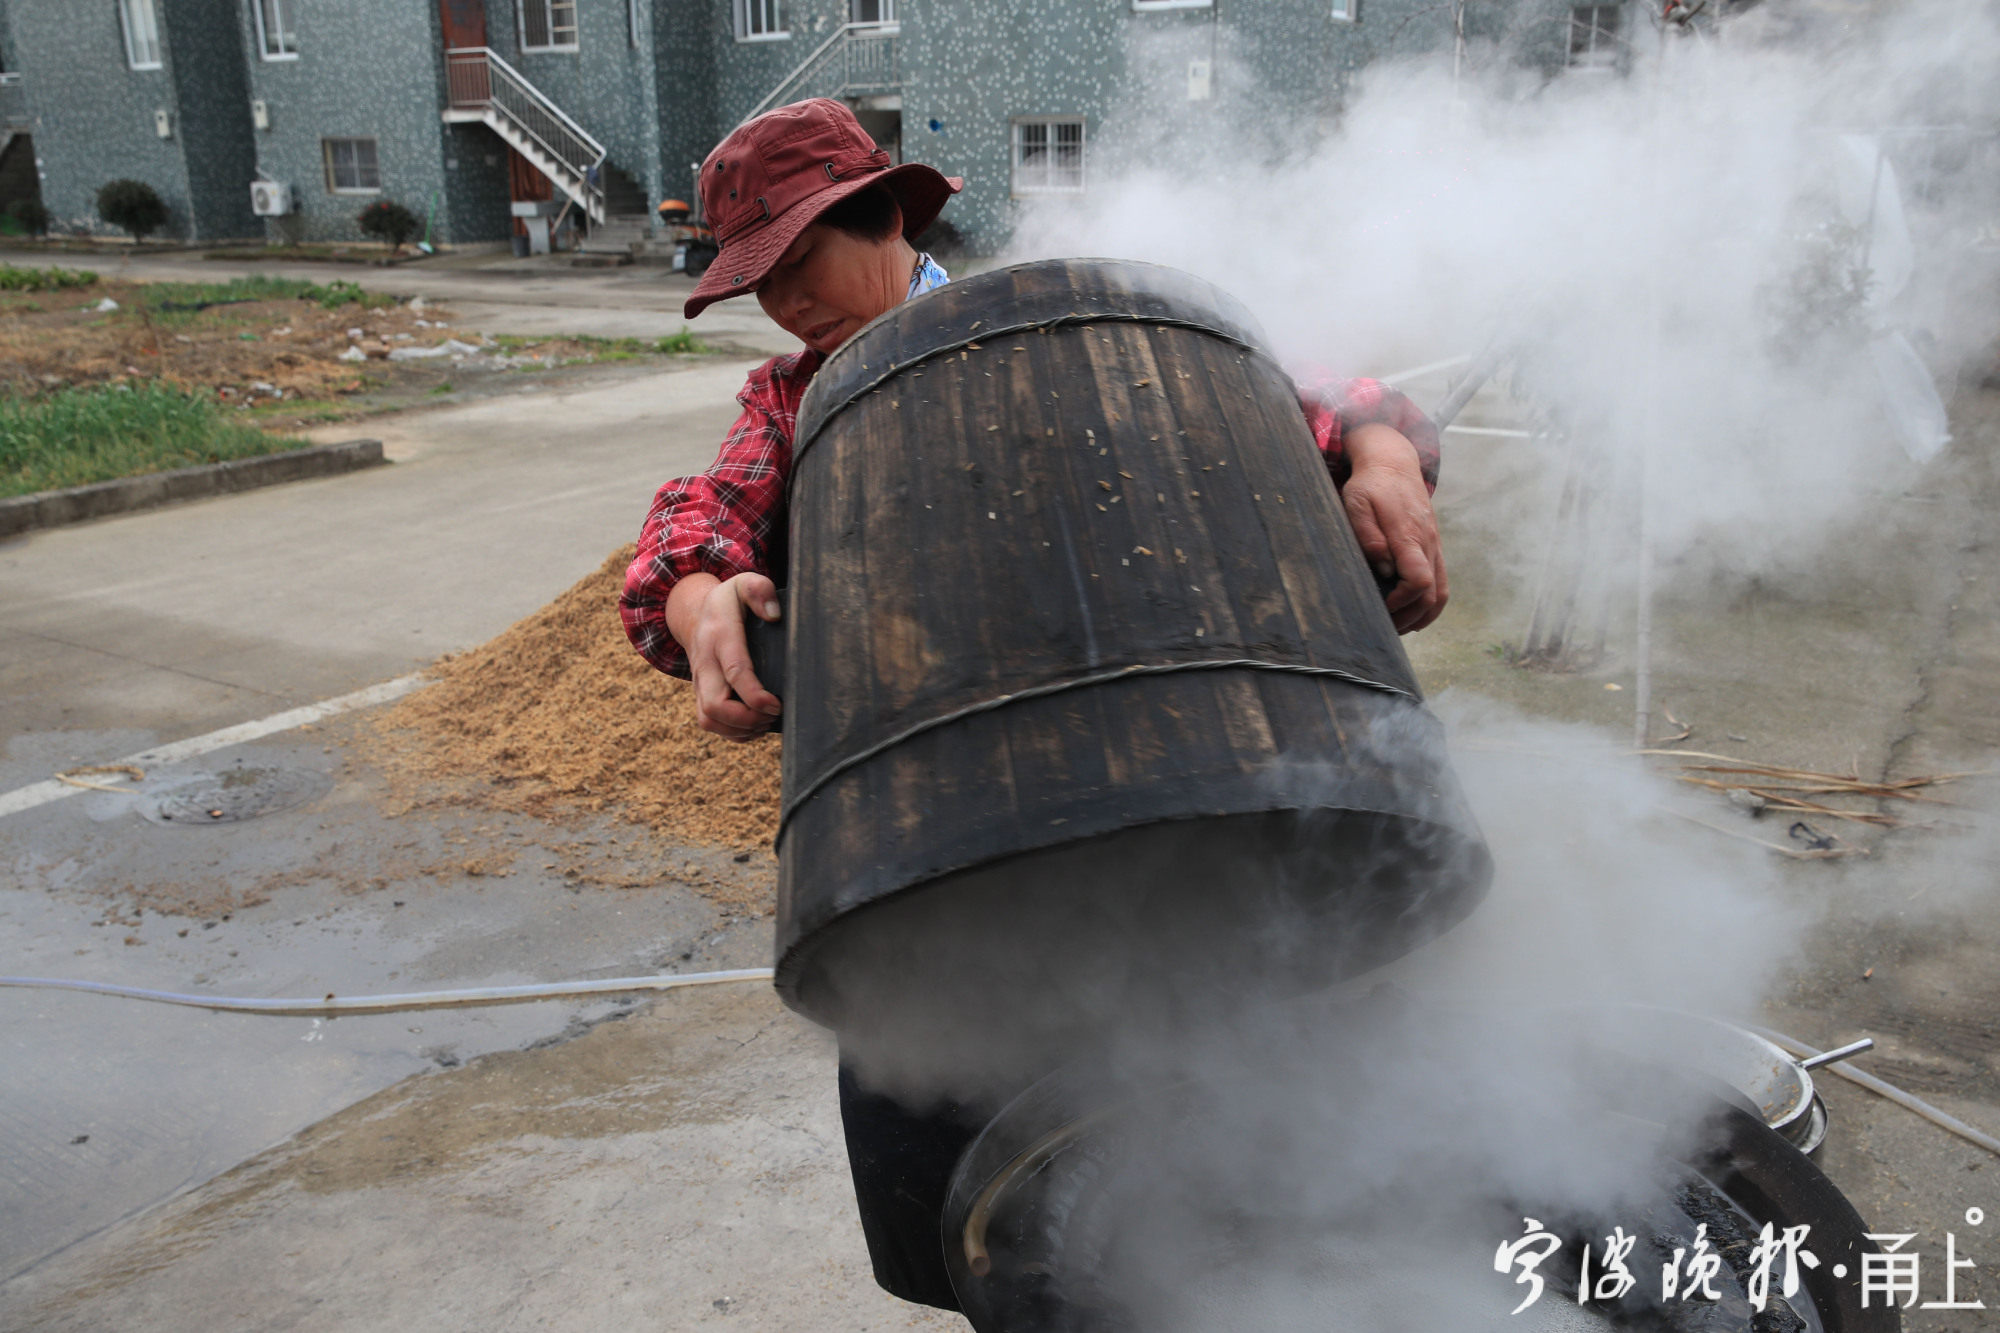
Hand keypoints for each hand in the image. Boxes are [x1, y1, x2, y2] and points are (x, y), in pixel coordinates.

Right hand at [685, 573, 782, 739]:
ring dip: (740, 729)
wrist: (694, 614)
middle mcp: (705, 663)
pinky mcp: (700, 694)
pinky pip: (710, 723)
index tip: (777, 704)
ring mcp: (699, 682)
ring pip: (709, 720)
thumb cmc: (728, 601)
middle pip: (715, 706)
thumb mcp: (743, 583)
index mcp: (719, 637)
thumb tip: (774, 615)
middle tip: (774, 714)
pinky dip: (733, 732)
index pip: (734, 672)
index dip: (756, 696)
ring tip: (766, 721)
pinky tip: (755, 724)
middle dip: (748, 719)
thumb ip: (759, 590)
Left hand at [1341, 424, 1447, 633]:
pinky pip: (1441, 584)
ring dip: (1421, 616)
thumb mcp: (1357, 503)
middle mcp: (1428, 544)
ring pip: (1440, 594)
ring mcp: (1434, 547)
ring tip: (1397, 628)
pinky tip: (1412, 616)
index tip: (1381, 605)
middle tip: (1383, 627)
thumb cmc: (1370, 486)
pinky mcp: (1433, 548)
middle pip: (1432, 595)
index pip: (1419, 581)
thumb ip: (1368, 535)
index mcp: (1409, 536)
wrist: (1394, 464)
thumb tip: (1383, 565)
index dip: (1401, 601)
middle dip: (1408, 617)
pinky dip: (1429, 605)